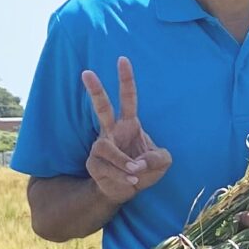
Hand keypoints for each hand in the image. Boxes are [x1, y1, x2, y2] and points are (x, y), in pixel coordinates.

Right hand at [82, 59, 173, 204]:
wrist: (125, 189)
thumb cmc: (144, 169)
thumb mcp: (162, 162)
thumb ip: (158, 158)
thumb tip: (138, 163)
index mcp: (129, 124)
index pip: (128, 98)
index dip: (126, 79)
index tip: (122, 59)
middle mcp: (112, 131)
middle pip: (102, 108)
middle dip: (95, 90)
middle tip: (86, 72)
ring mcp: (100, 146)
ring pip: (106, 148)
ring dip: (123, 162)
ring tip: (136, 172)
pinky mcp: (93, 163)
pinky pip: (106, 168)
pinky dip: (121, 176)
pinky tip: (131, 181)